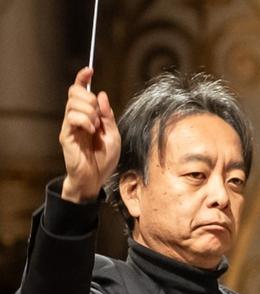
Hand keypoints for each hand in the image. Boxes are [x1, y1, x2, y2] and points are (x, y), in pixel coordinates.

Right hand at [60, 67, 119, 203]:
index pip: (80, 91)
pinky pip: (72, 117)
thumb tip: (102, 94)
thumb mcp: (113, 135)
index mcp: (88, 116)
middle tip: (99, 116)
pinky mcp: (66, 135)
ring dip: (90, 111)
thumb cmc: (104, 160)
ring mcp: (69, 126)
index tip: (89, 69)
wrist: (95, 179)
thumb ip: (108, 116)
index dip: (82, 78)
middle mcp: (76, 118)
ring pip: (74, 103)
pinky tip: (91, 131)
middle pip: (75, 92)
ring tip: (96, 127)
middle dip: (90, 98)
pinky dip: (85, 121)